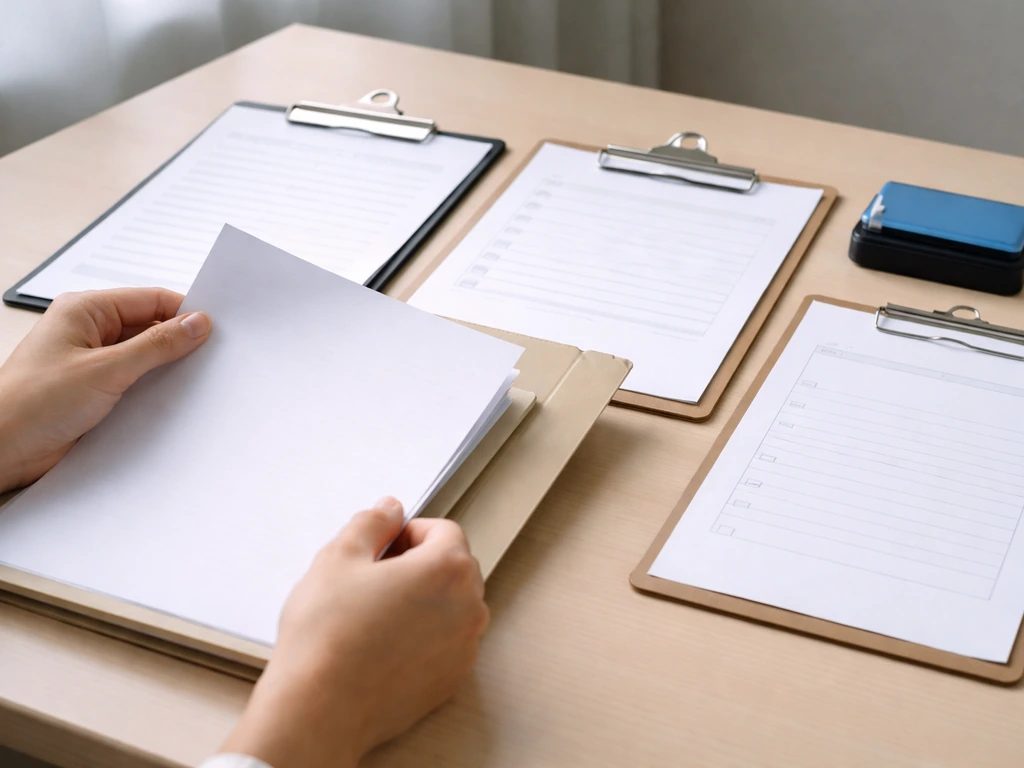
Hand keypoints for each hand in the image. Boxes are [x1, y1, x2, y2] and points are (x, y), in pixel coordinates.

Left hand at [0, 288, 210, 492]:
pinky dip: (155, 390)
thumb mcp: (105, 370)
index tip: (218, 330)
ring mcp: (92, 362)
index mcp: (86, 311)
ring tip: (199, 382)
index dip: (186, 313)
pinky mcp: (95, 391)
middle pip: (151, 327)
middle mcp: (90, 332)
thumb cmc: (33, 403)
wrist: (1, 450)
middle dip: (180, 343)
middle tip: (214, 358)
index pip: (151, 300)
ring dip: (168, 370)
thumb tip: (197, 324)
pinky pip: (136, 383)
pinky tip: (175, 401)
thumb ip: (156, 346)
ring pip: (145, 357)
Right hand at [221, 497, 488, 767]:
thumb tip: (390, 509)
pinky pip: (446, 643)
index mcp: (448, 568)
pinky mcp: (451, 681)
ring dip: (424, 601)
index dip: (409, 532)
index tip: (382, 548)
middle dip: (420, 564)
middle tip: (374, 579)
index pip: (444, 531)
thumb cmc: (327, 633)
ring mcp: (464, 648)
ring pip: (451, 606)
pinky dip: (424, 637)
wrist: (319, 709)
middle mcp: (469, 607)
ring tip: (376, 614)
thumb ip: (372, 522)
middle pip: (454, 567)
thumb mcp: (339, 556)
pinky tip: (383, 646)